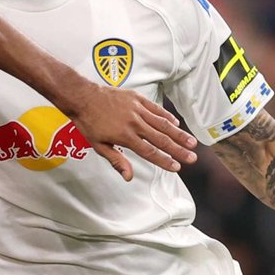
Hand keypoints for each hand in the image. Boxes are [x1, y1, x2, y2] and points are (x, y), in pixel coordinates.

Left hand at [64, 82, 197, 180]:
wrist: (82, 97)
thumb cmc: (89, 123)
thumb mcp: (99, 145)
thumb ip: (116, 160)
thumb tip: (128, 177)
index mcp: (125, 136)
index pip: (150, 152)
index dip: (164, 161)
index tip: (177, 167)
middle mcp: (134, 123)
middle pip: (161, 139)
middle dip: (178, 150)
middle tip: (192, 158)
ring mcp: (137, 109)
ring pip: (162, 123)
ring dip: (178, 134)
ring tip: (192, 142)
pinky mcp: (136, 98)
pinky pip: (155, 108)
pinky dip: (166, 116)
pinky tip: (176, 123)